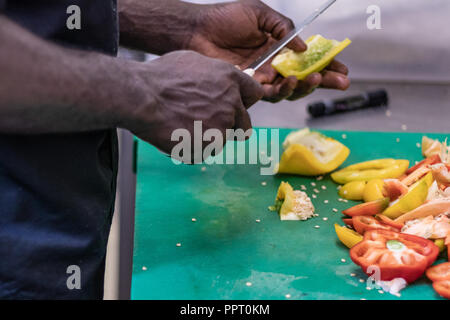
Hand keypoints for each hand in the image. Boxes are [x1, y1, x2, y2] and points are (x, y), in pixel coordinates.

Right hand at [118, 51, 262, 162]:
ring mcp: (222, 127)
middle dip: (230, 127)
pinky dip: (192, 149)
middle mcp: (232, 103)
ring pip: (222, 140)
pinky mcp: (209, 146)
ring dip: (207, 138)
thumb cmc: (160, 77)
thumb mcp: (193, 62)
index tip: (236, 107)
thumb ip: (215, 75)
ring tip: (182, 127)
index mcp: (230, 80)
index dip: (244, 102)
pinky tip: (176, 136)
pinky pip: (204, 152)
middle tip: (208, 125)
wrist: (141, 97)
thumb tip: (223, 82)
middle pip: (244, 125)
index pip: (255, 94)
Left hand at [188, 0, 349, 101]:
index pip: (307, 59)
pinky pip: (269, 94)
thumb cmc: (225, 18)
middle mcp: (273, 65)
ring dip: (305, 86)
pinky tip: (289, 80)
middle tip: (342, 82)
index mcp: (279, 47)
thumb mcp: (260, 14)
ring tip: (315, 78)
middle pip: (303, 78)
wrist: (199, 30)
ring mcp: (261, 77)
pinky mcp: (249, 86)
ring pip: (289, 90)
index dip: (326, 64)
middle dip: (324, 81)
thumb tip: (305, 47)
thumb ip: (284, 27)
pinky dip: (282, 89)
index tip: (343, 68)